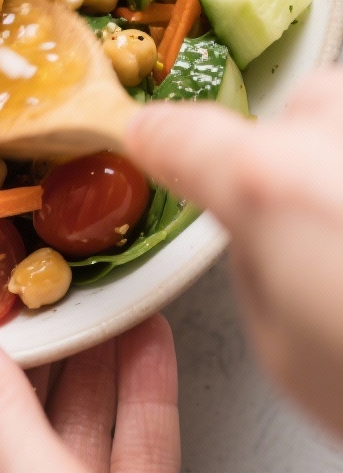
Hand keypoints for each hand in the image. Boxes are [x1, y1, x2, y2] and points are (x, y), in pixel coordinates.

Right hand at [126, 64, 342, 436]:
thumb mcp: (287, 355)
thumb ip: (252, 268)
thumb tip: (256, 236)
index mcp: (269, 184)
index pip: (178, 136)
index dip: (155, 142)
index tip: (148, 140)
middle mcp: (338, 129)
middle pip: (286, 117)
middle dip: (288, 164)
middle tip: (318, 244)